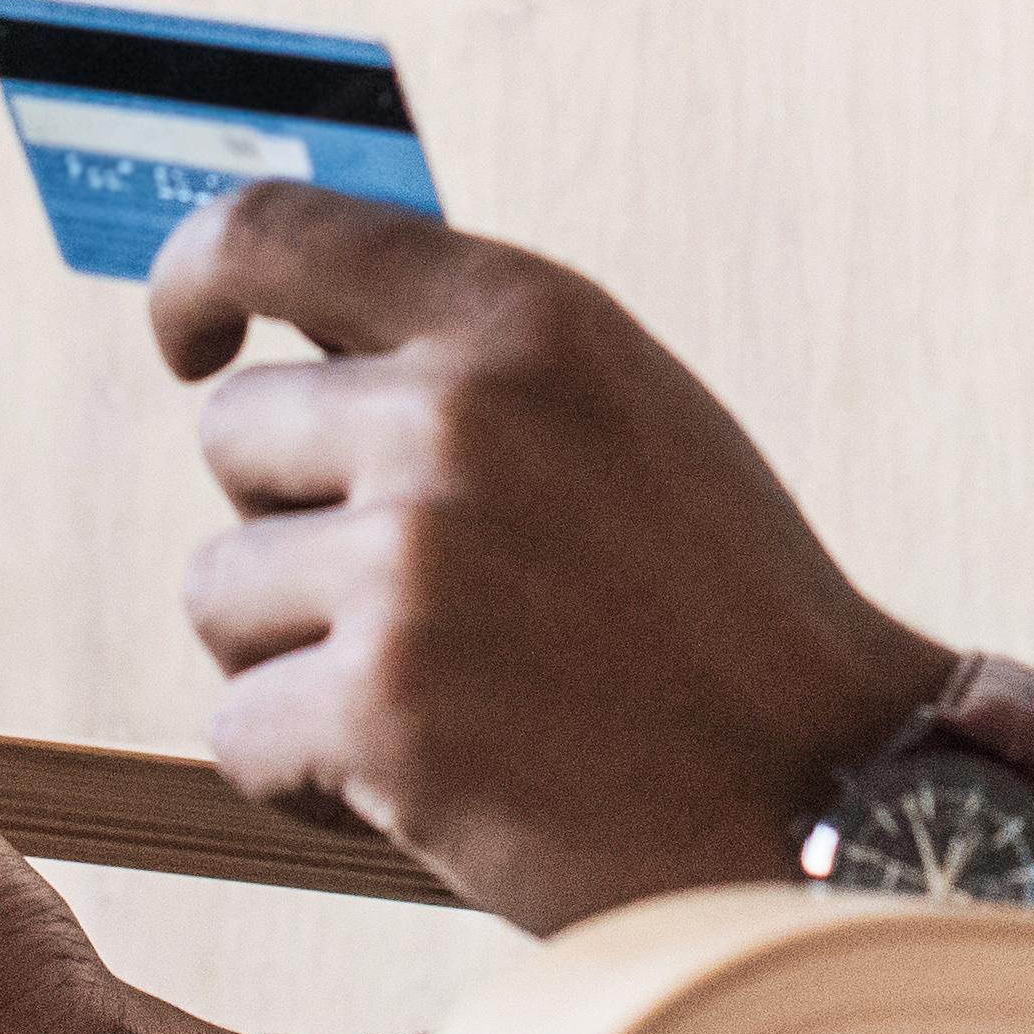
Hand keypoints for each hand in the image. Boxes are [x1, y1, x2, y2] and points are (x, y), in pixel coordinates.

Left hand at [152, 185, 943, 929]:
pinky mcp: (381, 707)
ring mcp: (414, 560)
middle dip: (297, 529)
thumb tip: (278, 343)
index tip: (194, 349)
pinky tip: (433, 788)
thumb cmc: (719, 619)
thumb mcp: (619, 416)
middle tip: (428, 610)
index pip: (269, 233)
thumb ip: (467, 362)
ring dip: (296, 659)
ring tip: (449, 700)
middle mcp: (459, 414)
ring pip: (220, 594)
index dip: (195, 283)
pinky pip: (240, 730)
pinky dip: (308, 779)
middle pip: (235, 441)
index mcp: (523, 318)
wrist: (838, 800)